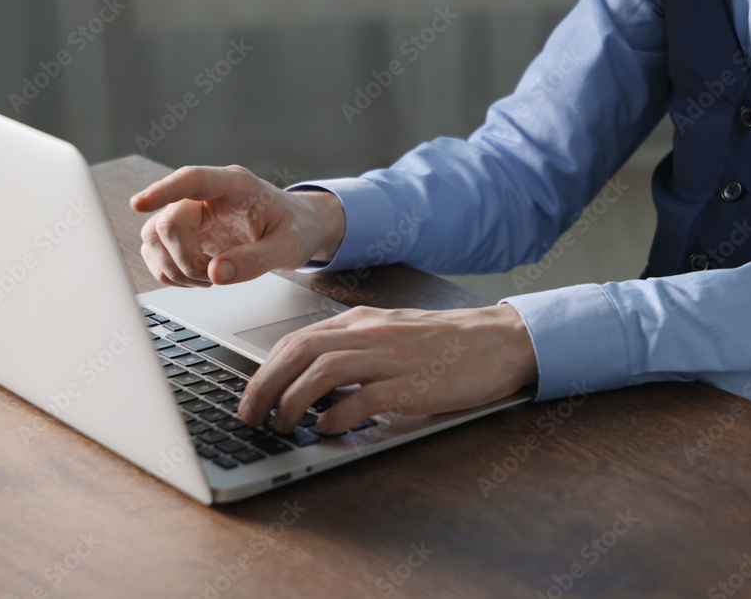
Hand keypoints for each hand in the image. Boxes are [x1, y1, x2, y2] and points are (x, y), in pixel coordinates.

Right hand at [130, 165, 344, 286]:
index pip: (192, 180)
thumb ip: (255, 260)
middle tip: (212, 275)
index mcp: (235, 185)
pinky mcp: (185, 237)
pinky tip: (200, 279)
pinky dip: (171, 274)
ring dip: (174, 267)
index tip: (139, 203)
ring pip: (153, 238)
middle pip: (167, 221)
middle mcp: (206, 197)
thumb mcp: (289, 246)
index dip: (164, 190)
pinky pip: (156, 254)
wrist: (299, 228)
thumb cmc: (295, 228)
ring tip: (209, 278)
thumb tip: (216, 274)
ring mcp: (192, 216)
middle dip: (183, 258)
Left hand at [237, 303, 538, 433]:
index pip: (298, 339)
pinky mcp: (412, 384)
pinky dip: (337, 416)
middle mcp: (372, 333)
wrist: (501, 341)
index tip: (251, 394)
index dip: (265, 369)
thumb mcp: (394, 336)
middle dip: (264, 385)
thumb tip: (315, 385)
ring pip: (322, 371)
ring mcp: (392, 357)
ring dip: (292, 402)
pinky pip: (363, 398)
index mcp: (364, 321)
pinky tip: (327, 429)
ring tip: (282, 427)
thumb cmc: (449, 344)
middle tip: (249, 415)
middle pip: (299, 351)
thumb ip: (356, 351)